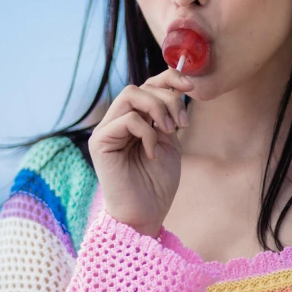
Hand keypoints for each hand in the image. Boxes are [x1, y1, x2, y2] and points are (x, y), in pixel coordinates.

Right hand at [88, 68, 193, 236]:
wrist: (146, 214)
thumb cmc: (157, 183)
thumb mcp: (170, 142)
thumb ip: (169, 115)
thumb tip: (178, 87)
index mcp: (134, 119)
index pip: (147, 85)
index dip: (169, 78)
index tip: (191, 86)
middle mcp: (116, 121)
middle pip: (140, 87)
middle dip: (168, 99)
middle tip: (181, 124)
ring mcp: (106, 130)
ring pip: (131, 95)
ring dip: (157, 109)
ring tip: (170, 131)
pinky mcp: (100, 142)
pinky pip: (127, 119)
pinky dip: (147, 132)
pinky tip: (152, 152)